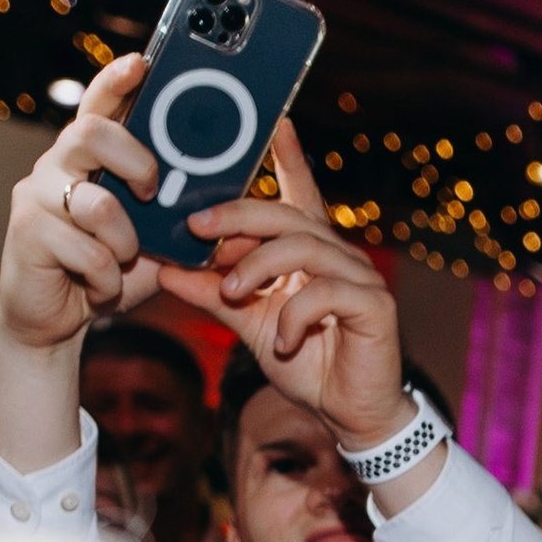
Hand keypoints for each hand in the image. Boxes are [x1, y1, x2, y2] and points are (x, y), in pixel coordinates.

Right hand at [0, 57, 162, 360]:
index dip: (118, 81)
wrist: (57, 321)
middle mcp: (58, 166)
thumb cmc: (105, 273)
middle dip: (135, 161)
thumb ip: (183, 224)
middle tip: (153, 193)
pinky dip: (106, 280)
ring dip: (125, 243)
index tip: (143, 63)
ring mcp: (38, 196)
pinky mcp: (27, 233)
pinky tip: (99, 288)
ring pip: (97, 204)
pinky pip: (88, 253)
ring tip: (122, 262)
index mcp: (89, 158)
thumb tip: (242, 217)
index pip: (100, 105)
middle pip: (91, 132)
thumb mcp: (154, 246)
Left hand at [162, 115, 414, 454]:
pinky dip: (294, 314)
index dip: (290, 158)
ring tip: (232, 293)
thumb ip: (215, 296)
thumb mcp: (250, 326)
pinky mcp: (374, 306)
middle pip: (286, 215)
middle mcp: (340, 255)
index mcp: (312, 252)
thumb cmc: (309, 366)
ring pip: (302, 247)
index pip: (300, 194)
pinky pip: (325, 292)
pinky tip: (282, 340)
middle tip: (196, 229)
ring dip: (258, 268)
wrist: (352, 418)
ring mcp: (361, 278)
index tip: (275, 123)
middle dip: (238, 218)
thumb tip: (167, 271)